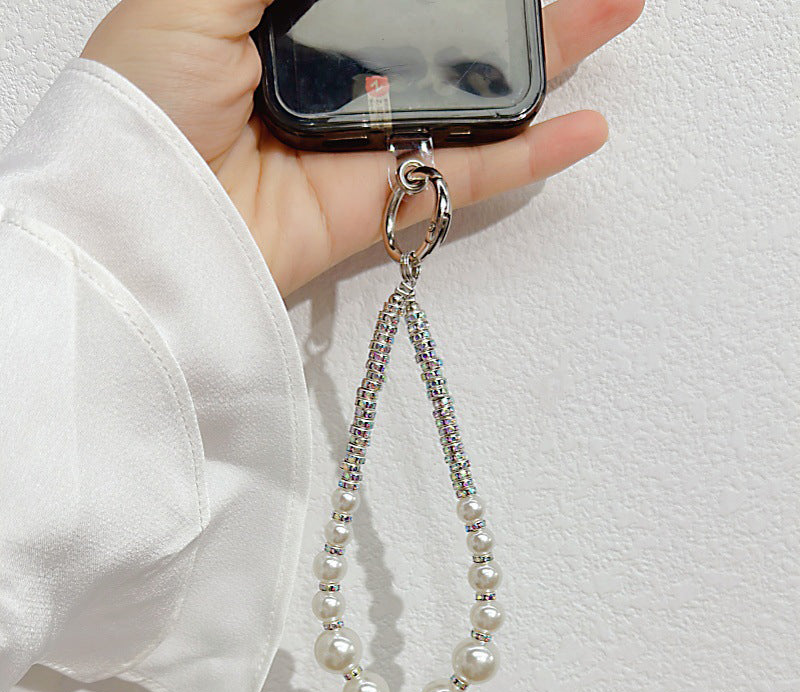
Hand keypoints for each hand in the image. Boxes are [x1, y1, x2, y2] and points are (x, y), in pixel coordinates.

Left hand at [82, 0, 643, 297]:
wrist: (148, 225)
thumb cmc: (148, 104)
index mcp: (292, 24)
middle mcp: (341, 82)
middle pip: (443, 37)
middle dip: (512, 8)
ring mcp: (369, 145)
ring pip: (473, 99)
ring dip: (545, 61)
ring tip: (610, 16)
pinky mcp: (386, 203)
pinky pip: (470, 175)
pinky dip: (530, 156)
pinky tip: (585, 127)